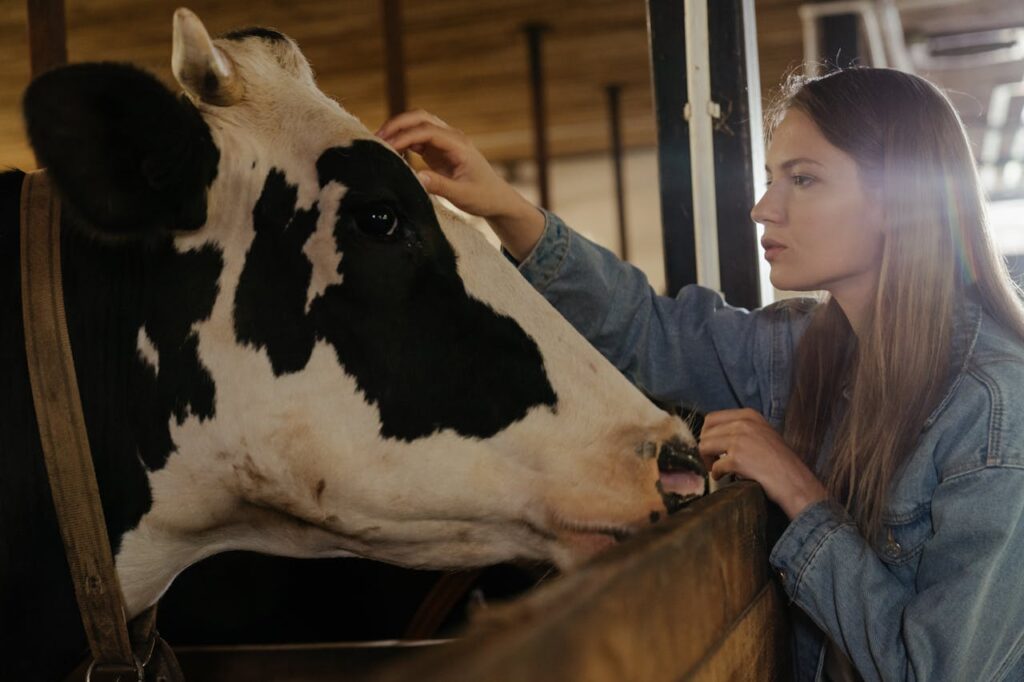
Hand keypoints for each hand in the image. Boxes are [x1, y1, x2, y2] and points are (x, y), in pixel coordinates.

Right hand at [375, 110, 544, 259]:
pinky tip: (391, 152)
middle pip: (420, 117)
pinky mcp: (438, 150)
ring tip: (379, 143)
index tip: (387, 147)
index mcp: (459, 144)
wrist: (496, 199)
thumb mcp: (463, 196)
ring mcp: (445, 142)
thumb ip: (440, 186)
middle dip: (397, 124)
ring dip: (398, 130)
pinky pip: (417, 138)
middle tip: (376, 138)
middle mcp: (452, 137)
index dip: (405, 136)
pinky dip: (402, 140)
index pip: (427, 130)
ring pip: (417, 124)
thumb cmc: (483, 197)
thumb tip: (416, 178)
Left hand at [698, 408, 826, 518]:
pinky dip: (716, 474)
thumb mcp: (763, 434)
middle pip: (706, 433)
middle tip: (712, 461)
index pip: (712, 419)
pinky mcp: (738, 459)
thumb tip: (715, 435)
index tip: (711, 447)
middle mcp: (744, 424)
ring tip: (717, 469)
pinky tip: (724, 477)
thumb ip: (742, 429)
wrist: (796, 482)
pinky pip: (715, 466)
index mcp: (749, 415)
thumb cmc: (780, 462)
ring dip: (708, 461)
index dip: (707, 434)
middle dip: (705, 448)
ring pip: (704, 446)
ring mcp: (740, 440)